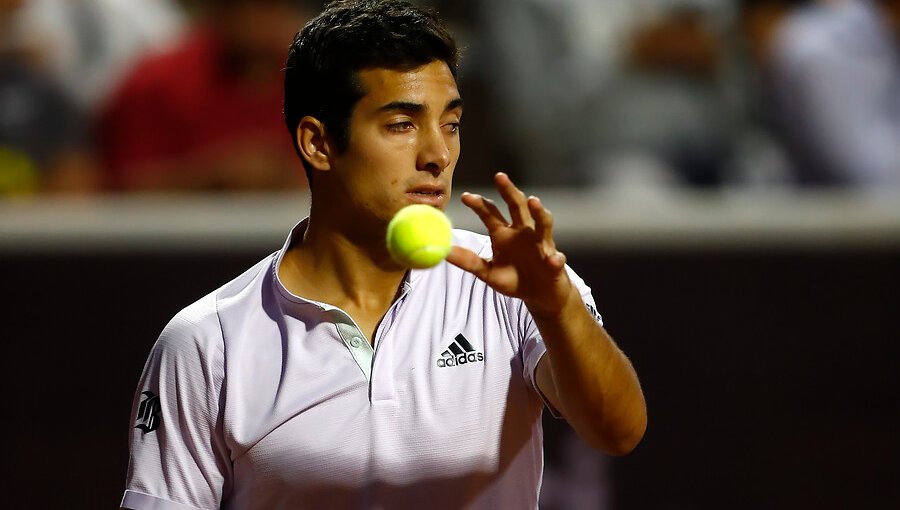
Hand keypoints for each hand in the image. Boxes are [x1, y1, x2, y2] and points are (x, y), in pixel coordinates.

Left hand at [446, 172, 574, 317]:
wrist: (540, 295)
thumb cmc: (515, 279)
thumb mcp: (487, 272)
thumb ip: (469, 261)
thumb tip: (444, 252)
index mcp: (504, 233)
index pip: (491, 213)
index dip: (479, 204)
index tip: (465, 197)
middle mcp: (523, 232)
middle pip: (517, 206)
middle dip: (509, 190)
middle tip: (499, 176)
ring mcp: (541, 244)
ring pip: (542, 223)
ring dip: (539, 212)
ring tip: (533, 201)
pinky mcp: (555, 262)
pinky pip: (555, 259)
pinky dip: (554, 259)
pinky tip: (551, 260)